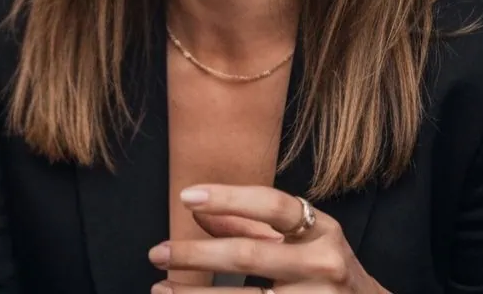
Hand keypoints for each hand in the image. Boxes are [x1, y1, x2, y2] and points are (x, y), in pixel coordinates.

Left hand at [148, 185, 386, 292]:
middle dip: (197, 254)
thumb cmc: (325, 270)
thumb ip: (249, 225)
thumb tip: (197, 210)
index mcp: (322, 230)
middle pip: (250, 256)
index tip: (187, 197)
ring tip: (161, 288)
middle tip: (157, 252)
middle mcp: (324, 265)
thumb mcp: (300, 240)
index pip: (272, 206)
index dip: (228, 198)